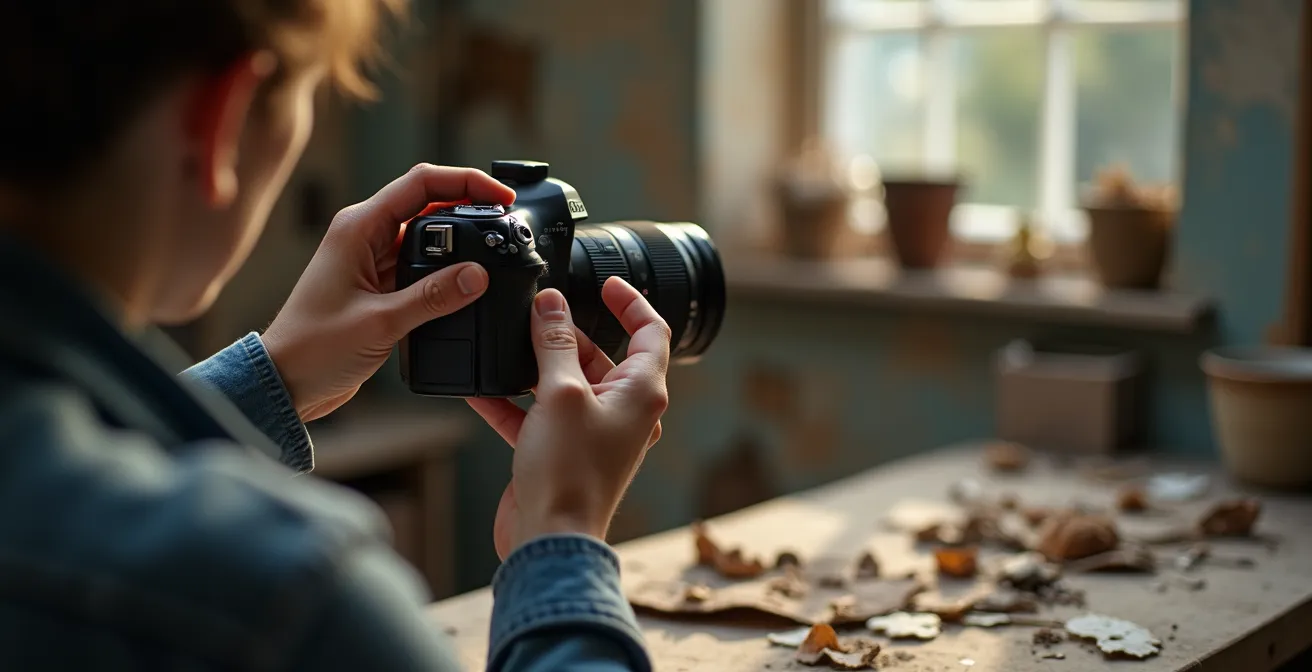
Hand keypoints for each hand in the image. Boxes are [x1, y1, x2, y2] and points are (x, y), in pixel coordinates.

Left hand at [263, 164, 515, 421]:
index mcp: (359, 227)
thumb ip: (434, 296)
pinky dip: (448, 271)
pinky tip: (468, 286)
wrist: (287, 382)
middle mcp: (366, 235)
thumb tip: (479, 275)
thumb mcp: (381, 322)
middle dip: (470, 210)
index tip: (501, 196)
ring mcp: (373, 260)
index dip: (466, 182)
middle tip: (504, 228)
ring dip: (460, 244)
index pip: (421, 184)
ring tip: (493, 257)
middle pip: (429, 205)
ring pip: (429, 237)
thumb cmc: (314, 348)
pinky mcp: (380, 284)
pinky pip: (422, 266)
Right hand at [469, 279, 669, 559]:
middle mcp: (624, 410)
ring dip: (533, 366)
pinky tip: (478, 388)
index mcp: (642, 392)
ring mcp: (593, 432)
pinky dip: (512, 401)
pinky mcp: (563, 451)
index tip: (605, 283)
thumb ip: (554, 343)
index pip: (651, 332)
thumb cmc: (570, 474)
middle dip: (564, 334)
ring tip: (503, 346)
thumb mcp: (561, 393)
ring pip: (565, 383)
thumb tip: (551, 304)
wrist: (550, 540)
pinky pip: (538, 414)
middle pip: (599, 355)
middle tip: (533, 314)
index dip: (630, 302)